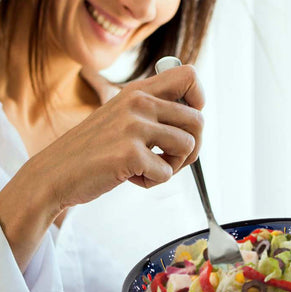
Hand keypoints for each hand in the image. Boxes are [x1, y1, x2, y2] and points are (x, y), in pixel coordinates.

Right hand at [39, 64, 203, 208]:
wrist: (55, 173)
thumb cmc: (93, 149)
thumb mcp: (120, 116)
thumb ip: (152, 110)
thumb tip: (195, 115)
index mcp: (137, 91)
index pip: (188, 75)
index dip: (198, 100)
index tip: (187, 123)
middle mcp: (138, 103)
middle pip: (198, 120)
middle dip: (192, 147)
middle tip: (171, 159)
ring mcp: (133, 127)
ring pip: (188, 146)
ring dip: (173, 166)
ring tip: (148, 168)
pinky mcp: (130, 154)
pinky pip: (166, 173)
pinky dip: (152, 181)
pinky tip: (131, 177)